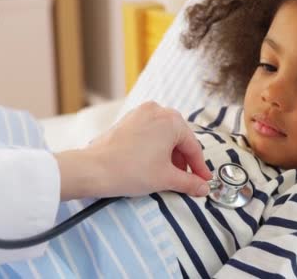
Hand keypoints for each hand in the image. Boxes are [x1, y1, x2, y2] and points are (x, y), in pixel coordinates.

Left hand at [55, 102, 212, 199]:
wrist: (93, 170)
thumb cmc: (129, 170)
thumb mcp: (166, 178)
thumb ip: (189, 182)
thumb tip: (202, 187)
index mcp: (171, 120)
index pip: (193, 147)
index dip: (199, 168)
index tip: (203, 181)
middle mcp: (157, 110)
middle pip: (179, 139)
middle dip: (183, 161)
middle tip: (186, 180)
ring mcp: (140, 113)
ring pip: (164, 135)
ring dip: (169, 155)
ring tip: (167, 175)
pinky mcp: (127, 120)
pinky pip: (149, 133)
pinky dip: (155, 148)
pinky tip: (152, 165)